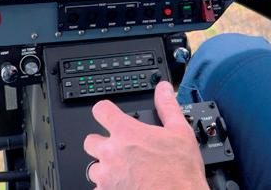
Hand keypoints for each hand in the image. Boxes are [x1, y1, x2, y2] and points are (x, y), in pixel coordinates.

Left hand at [83, 81, 207, 189]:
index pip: (101, 111)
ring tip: (125, 171)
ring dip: (105, 168)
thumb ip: (168, 107)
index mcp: (127, 133)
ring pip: (93, 168)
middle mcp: (111, 154)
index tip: (109, 114)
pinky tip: (126, 186)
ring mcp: (107, 177)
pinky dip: (110, 187)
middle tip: (121, 149)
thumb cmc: (180, 172)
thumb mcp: (180, 131)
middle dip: (103, 143)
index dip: (105, 110)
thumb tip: (163, 90)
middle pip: (90, 141)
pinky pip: (98, 189)